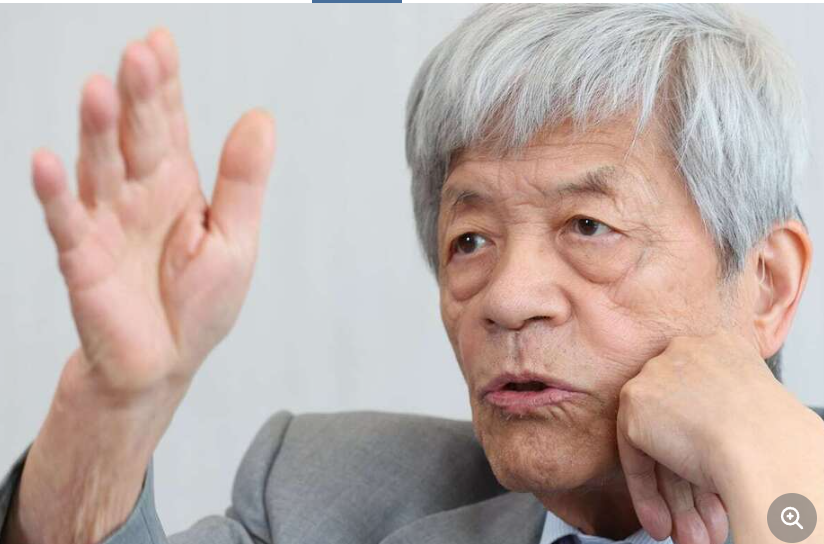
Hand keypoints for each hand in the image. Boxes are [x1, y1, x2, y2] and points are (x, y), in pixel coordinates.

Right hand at [33, 28, 274, 399]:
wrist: (164, 363)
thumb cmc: (199, 304)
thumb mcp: (234, 239)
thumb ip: (242, 180)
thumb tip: (261, 117)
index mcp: (177, 185)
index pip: (169, 124)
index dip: (166, 85)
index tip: (161, 41)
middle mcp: (138, 193)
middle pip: (137, 136)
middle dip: (138, 96)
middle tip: (139, 54)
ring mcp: (108, 222)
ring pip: (100, 166)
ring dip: (98, 131)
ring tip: (100, 90)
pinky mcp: (84, 259)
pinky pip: (68, 222)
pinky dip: (56, 194)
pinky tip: (48, 161)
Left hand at [615, 331, 821, 543]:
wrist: (764, 447)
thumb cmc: (779, 439)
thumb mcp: (757, 408)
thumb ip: (726, 414)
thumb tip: (714, 450)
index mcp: (721, 346)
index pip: (704, 402)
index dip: (710, 447)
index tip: (717, 479)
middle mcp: (685, 352)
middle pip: (680, 425)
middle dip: (692, 481)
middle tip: (706, 519)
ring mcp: (656, 375)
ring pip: (660, 446)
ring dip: (674, 498)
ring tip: (689, 534)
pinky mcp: (635, 404)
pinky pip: (636, 456)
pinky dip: (647, 494)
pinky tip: (661, 523)